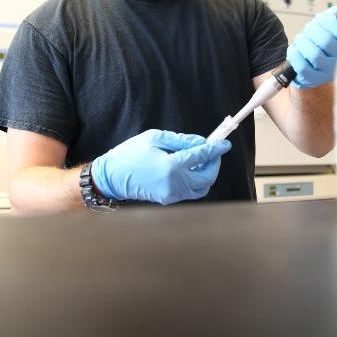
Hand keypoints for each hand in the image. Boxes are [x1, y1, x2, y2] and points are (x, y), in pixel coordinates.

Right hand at [90, 129, 231, 204]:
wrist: (112, 177)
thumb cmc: (130, 153)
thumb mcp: (155, 137)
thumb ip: (181, 140)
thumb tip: (201, 142)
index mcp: (171, 166)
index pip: (201, 157)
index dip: (216, 150)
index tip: (225, 144)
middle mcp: (174, 183)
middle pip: (207, 177)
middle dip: (214, 163)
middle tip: (213, 151)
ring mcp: (172, 194)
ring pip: (202, 187)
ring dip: (207, 173)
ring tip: (201, 159)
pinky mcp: (169, 199)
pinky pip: (191, 191)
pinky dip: (196, 180)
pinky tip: (191, 168)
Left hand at [287, 2, 336, 88]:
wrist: (311, 68)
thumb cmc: (321, 45)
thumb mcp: (330, 28)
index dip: (327, 21)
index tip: (320, 19)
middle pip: (325, 41)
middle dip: (312, 30)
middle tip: (308, 29)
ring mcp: (327, 70)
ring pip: (314, 54)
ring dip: (302, 42)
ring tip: (301, 39)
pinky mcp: (313, 78)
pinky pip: (302, 67)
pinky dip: (295, 55)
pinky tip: (295, 50)